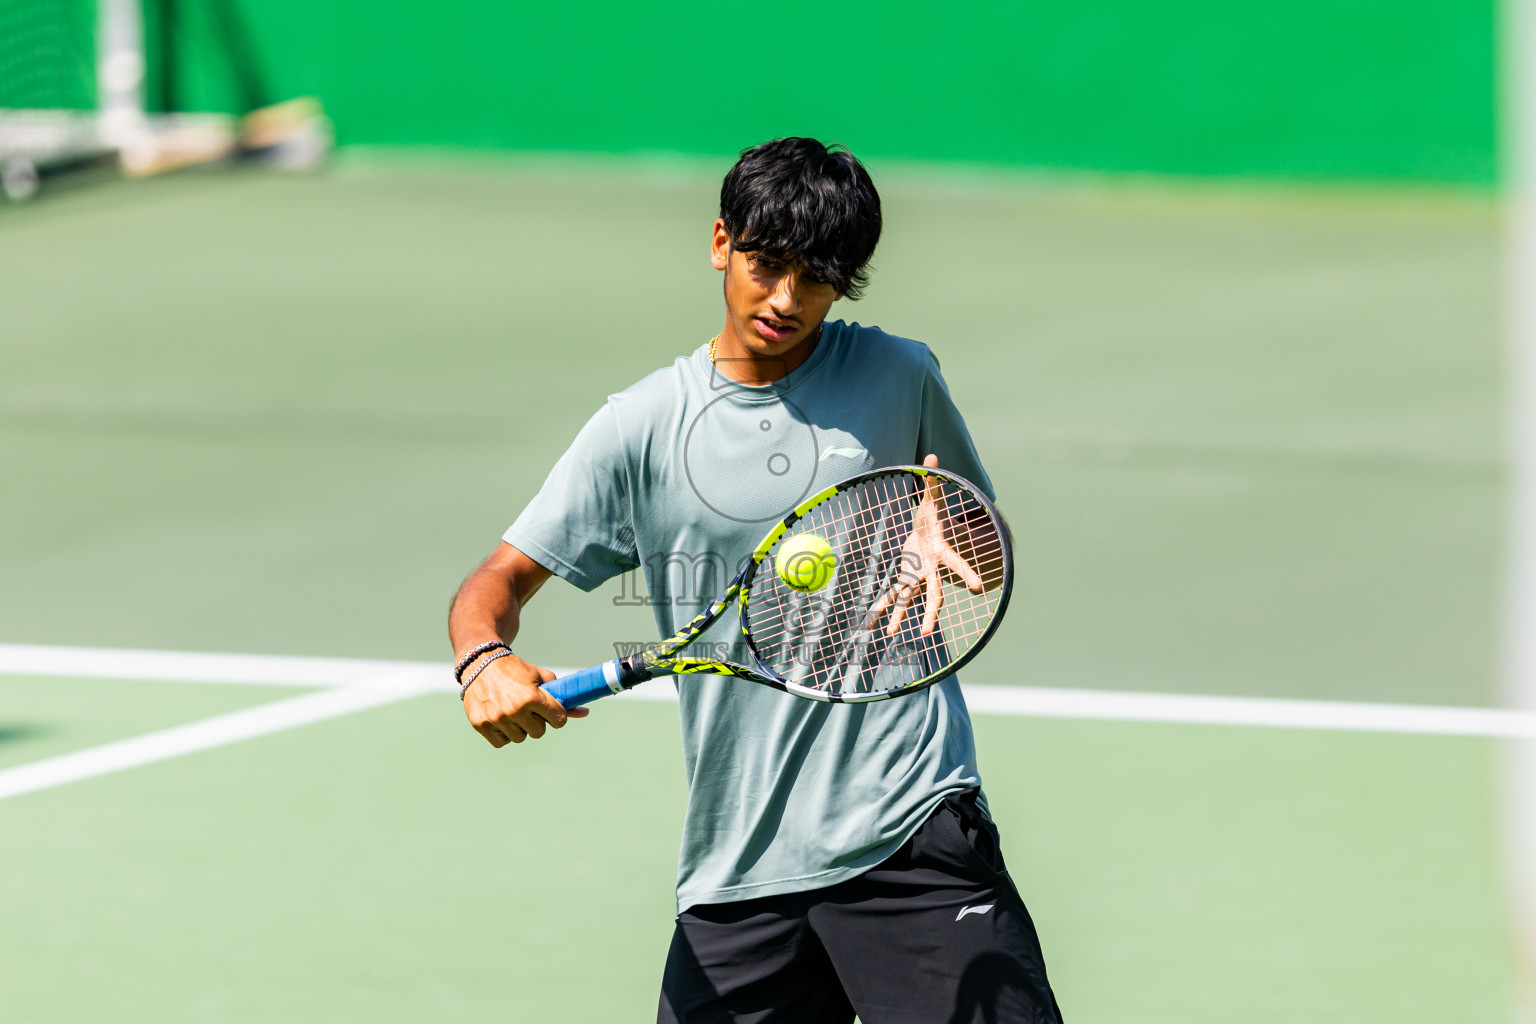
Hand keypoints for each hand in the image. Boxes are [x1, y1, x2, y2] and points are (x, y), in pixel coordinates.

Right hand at [462, 652, 588, 746]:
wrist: (481, 664)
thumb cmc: (516, 670)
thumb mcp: (541, 677)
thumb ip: (561, 695)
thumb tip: (585, 712)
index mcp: (532, 697)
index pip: (558, 720)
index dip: (557, 716)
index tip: (552, 712)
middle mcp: (514, 710)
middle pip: (539, 732)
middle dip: (538, 721)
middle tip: (529, 709)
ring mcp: (496, 719)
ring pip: (520, 738)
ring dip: (520, 728)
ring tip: (513, 711)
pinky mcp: (480, 724)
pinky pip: (501, 742)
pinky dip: (503, 734)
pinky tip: (501, 718)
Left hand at [866, 454, 984, 635]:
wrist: (929, 533)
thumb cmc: (932, 516)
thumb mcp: (932, 498)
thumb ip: (932, 481)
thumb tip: (931, 455)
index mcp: (941, 551)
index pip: (955, 562)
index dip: (965, 573)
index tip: (978, 587)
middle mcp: (931, 569)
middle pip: (933, 594)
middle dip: (930, 613)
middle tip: (927, 632)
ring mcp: (918, 575)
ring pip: (910, 599)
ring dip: (899, 616)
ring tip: (888, 634)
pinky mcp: (906, 577)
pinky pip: (893, 595)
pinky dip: (881, 608)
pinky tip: (870, 623)